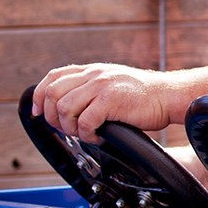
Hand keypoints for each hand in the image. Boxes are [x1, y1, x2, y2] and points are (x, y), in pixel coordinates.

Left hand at [32, 63, 175, 142]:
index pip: (53, 77)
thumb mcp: (112, 85)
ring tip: (86, 133)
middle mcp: (93, 75)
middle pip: (52, 93)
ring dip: (70, 127)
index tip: (39, 113)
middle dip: (52, 117)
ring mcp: (101, 86)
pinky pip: (85, 121)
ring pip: (64, 108)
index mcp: (92, 71)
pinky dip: (88, 135)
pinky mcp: (111, 100)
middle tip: (68, 129)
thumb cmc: (144, 97)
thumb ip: (92, 90)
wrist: (169, 96)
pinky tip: (100, 136)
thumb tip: (68, 108)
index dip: (39, 96)